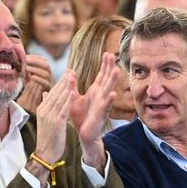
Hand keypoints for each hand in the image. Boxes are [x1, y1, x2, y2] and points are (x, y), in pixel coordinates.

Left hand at [16, 55, 52, 110]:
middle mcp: (49, 77)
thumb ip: (26, 71)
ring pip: (47, 73)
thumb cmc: (30, 92)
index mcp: (45, 72)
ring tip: (27, 68)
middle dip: (36, 61)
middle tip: (26, 60)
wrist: (32, 107)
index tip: (26, 57)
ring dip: (36, 69)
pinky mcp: (48, 91)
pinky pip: (46, 83)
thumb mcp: (27, 79)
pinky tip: (32, 77)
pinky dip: (39, 79)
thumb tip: (19, 60)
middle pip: (46, 65)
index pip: (43, 60)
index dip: (35, 58)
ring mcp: (49, 84)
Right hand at [33, 71, 74, 163]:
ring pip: (59, 99)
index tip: (68, 72)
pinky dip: (68, 101)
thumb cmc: (48, 137)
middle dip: (64, 81)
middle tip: (72, 70)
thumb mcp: (45, 119)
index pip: (52, 92)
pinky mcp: (56, 124)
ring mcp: (49, 117)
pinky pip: (63, 110)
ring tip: (73, 77)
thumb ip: (46, 105)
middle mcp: (44, 110)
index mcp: (42, 108)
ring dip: (67, 87)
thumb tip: (46, 93)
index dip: (61, 82)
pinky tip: (74, 93)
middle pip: (55, 93)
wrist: (45, 154)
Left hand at [71, 52, 118, 170]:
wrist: (84, 135)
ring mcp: (102, 105)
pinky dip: (110, 100)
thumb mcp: (73, 98)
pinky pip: (106, 106)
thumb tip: (69, 72)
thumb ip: (72, 86)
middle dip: (110, 68)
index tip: (107, 53)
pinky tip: (113, 93)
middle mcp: (101, 96)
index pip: (101, 75)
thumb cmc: (81, 117)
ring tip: (117, 70)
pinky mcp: (101, 114)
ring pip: (109, 90)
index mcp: (95, 91)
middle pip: (107, 79)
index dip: (105, 65)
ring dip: (113, 81)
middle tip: (112, 55)